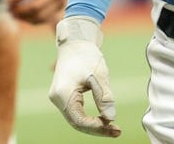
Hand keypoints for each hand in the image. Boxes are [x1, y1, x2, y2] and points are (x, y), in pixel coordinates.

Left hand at [5, 0, 71, 25]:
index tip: (8, 0)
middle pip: (37, 6)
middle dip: (20, 10)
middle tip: (9, 9)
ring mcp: (62, 0)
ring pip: (42, 15)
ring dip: (25, 18)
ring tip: (13, 14)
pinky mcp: (63, 7)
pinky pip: (47, 19)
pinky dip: (33, 20)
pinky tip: (23, 17)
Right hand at [49, 16, 121, 137]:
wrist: (75, 41)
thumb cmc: (86, 56)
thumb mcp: (99, 76)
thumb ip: (104, 98)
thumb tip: (111, 119)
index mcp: (63, 94)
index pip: (80, 121)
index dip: (98, 127)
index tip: (115, 128)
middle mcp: (56, 98)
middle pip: (77, 123)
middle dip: (97, 129)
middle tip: (117, 131)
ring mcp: (58, 97)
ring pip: (76, 119)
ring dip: (94, 125)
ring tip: (113, 127)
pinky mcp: (62, 96)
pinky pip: (75, 113)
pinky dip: (89, 118)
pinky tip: (103, 119)